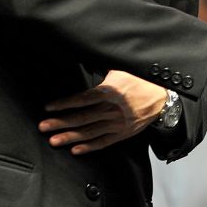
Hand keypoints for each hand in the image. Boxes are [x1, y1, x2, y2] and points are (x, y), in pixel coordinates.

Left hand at [39, 70, 166, 153]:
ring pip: (90, 132)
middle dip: (61, 122)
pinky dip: (90, 147)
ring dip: (71, 137)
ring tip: (54, 140)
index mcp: (111, 91)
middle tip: (44, 126)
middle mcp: (113, 109)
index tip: (49, 107)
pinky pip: (104, 142)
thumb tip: (85, 57)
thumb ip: (101, 69)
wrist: (162, 97)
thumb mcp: (120, 70)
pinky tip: (76, 149)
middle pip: (83, 117)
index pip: (83, 98)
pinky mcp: (123, 133)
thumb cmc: (140, 81)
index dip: (65, 103)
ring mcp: (118, 123)